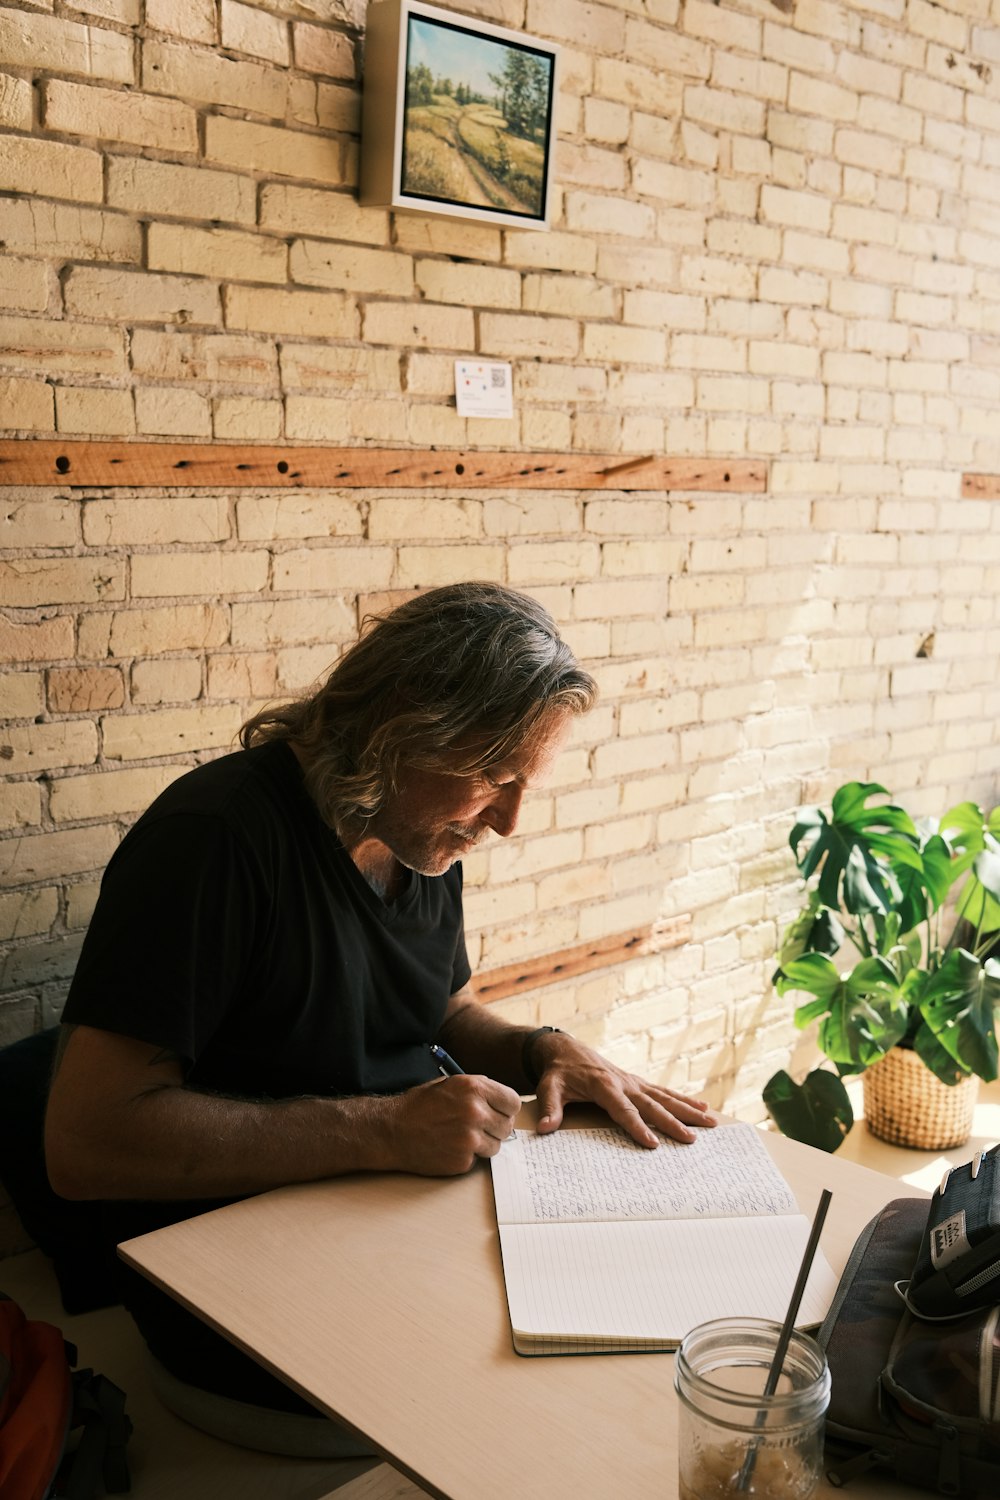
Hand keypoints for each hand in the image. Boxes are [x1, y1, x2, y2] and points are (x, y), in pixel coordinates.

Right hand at [385, 1074, 521, 1175]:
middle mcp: (475, 1112)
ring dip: (484, 1144)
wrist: (393, 1130)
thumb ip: (478, 1088)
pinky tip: (450, 1147)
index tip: (498, 1112)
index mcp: (474, 1088)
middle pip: (508, 1126)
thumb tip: (501, 1098)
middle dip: (495, 1127)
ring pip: (496, 1145)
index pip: (513, 1102)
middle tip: (477, 1127)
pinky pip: (478, 1160)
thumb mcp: (450, 1084)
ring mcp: (469, 1139)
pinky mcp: (462, 1161)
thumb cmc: (420, 1105)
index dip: (506, 1109)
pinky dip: (468, 1156)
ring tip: (461, 1137)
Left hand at [532, 1036, 715, 1147]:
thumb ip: (549, 1108)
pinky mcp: (638, 1083)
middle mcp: (623, 1082)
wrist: (565, 1050)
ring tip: (711, 1121)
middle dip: (673, 1122)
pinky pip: (664, 1092)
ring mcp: (633, 1082)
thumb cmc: (558, 1072)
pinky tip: (703, 1106)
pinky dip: (684, 1099)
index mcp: (603, 1085)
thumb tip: (545, 1128)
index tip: (653, 1144)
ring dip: (688, 1109)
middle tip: (692, 1139)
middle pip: (652, 1104)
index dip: (637, 1127)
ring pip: (665, 1097)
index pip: (623, 1110)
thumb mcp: (548, 1088)